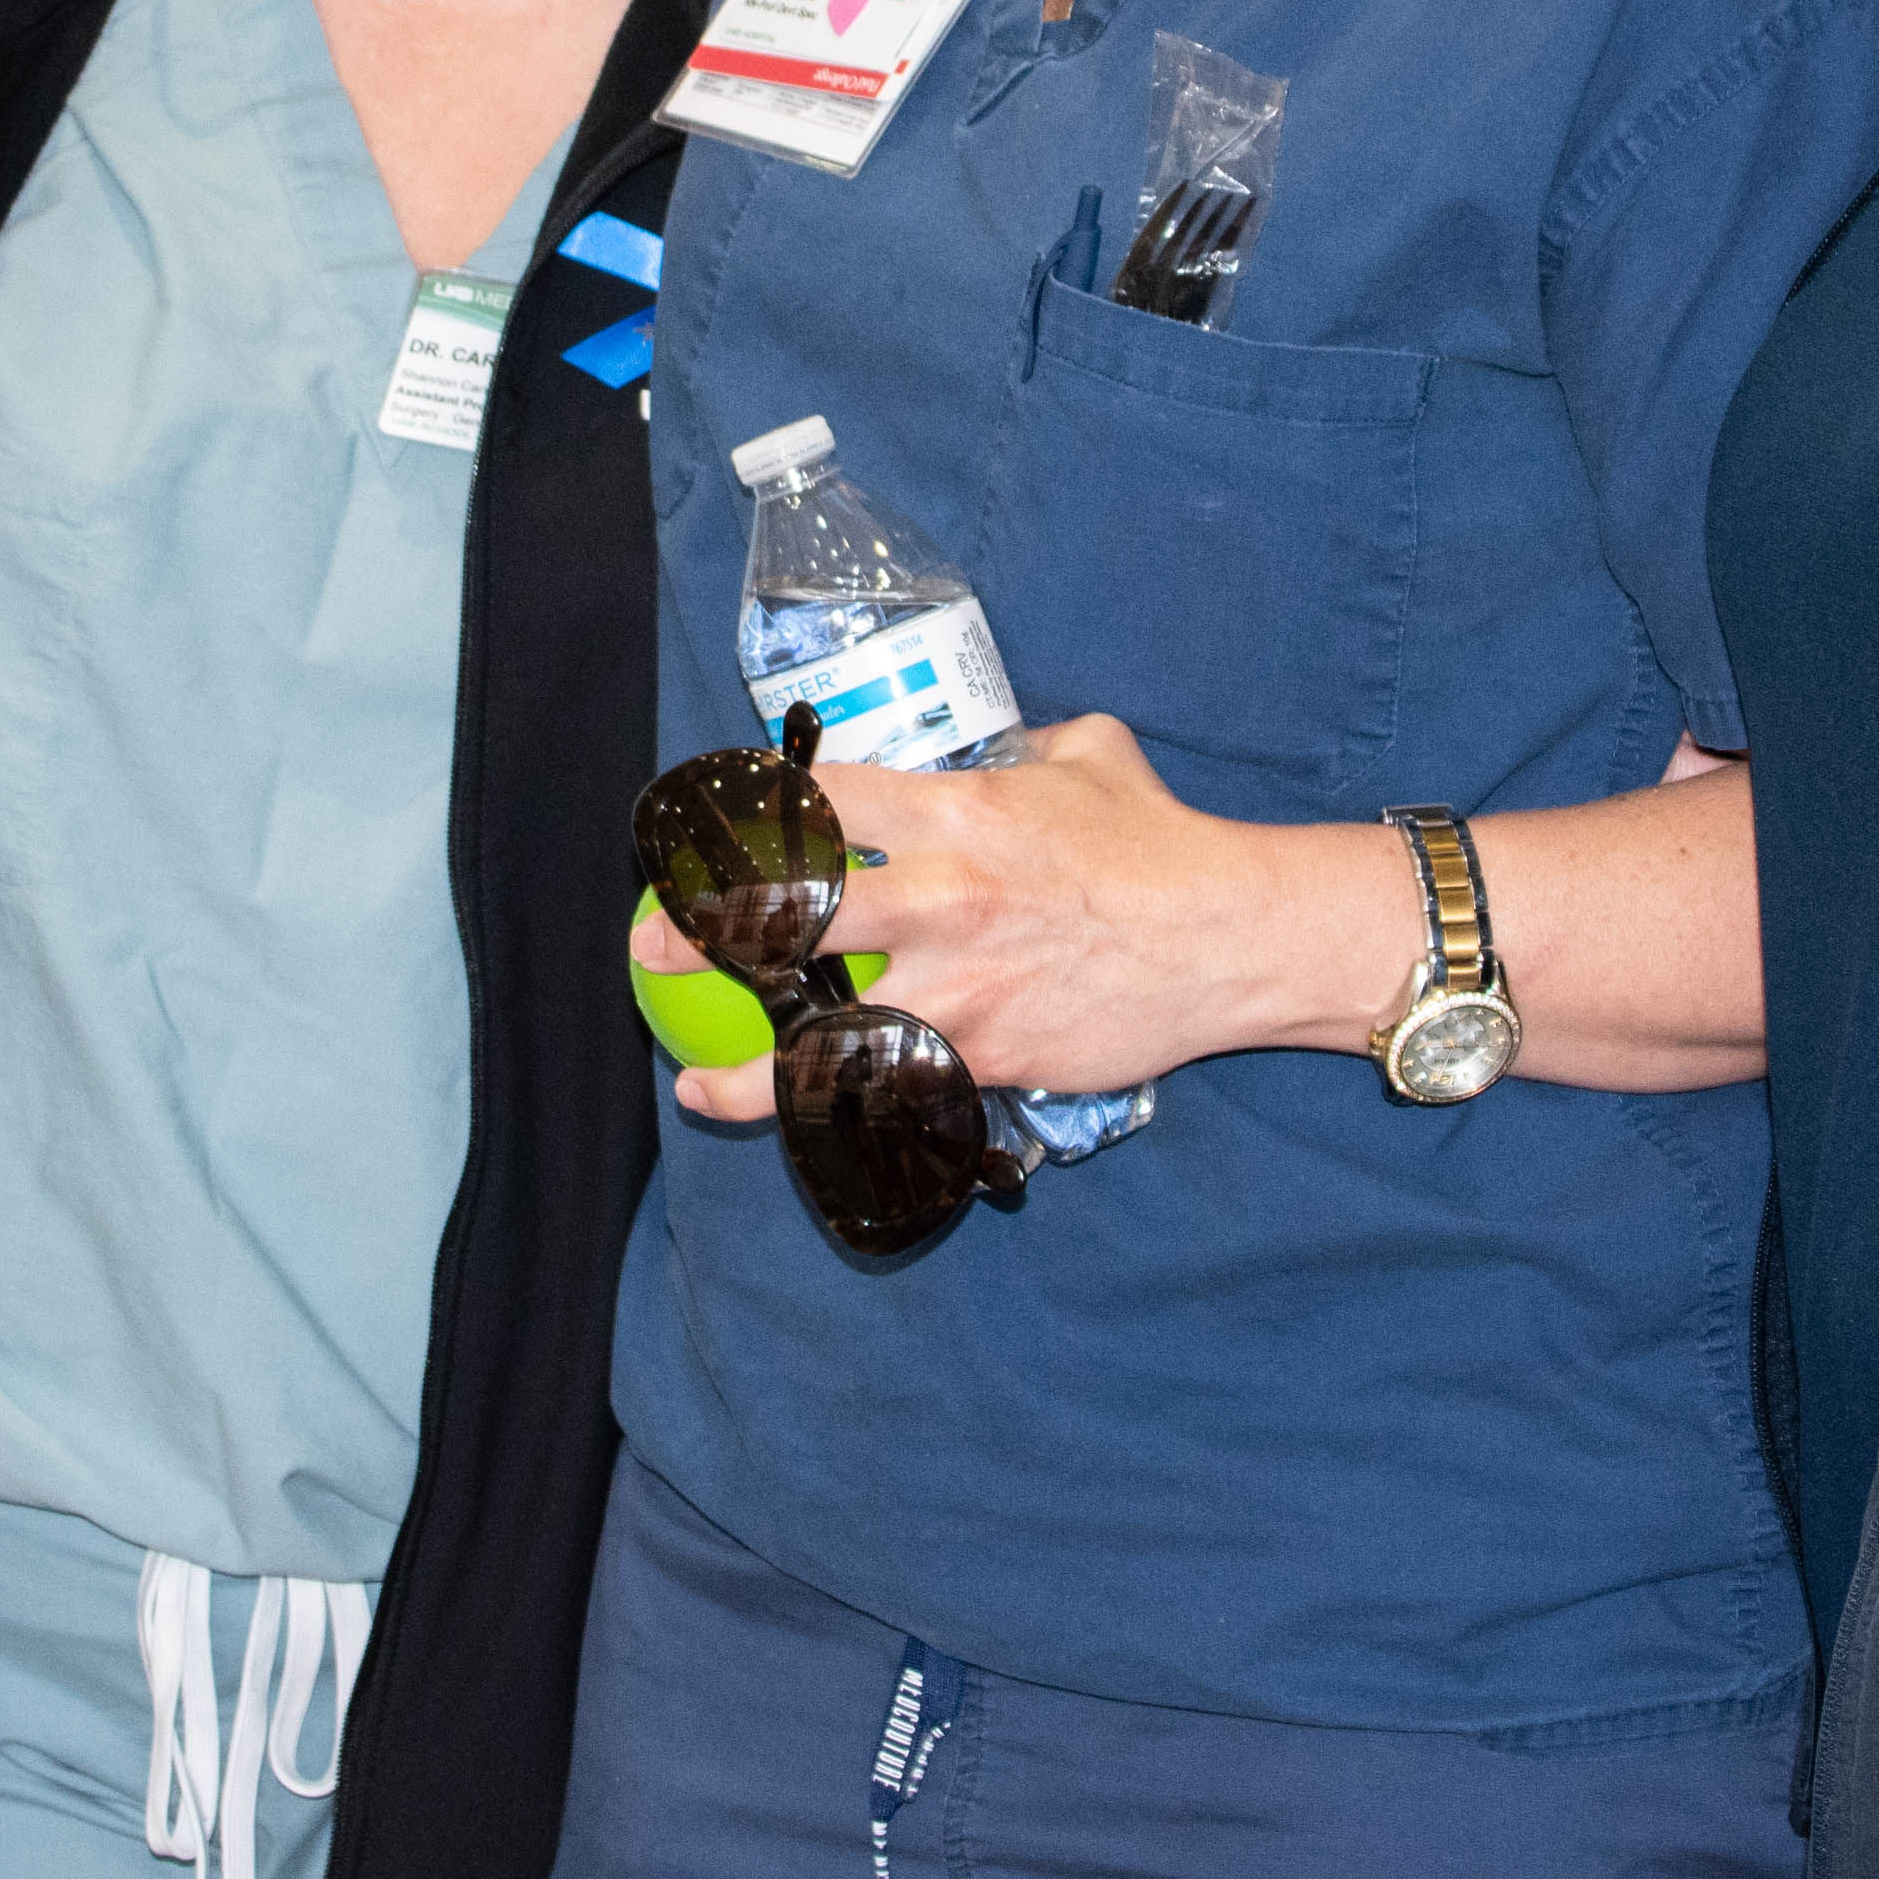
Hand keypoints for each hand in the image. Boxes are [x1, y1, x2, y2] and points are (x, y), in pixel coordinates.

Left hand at [632, 713, 1402, 1117]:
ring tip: (696, 1082)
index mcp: (957, 811)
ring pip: (828, 1034)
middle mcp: (944, 898)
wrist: (1228, 938)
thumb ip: (1019, 748)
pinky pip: (899, 1092)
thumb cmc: (1159, 840)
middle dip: (702, 931)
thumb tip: (991, 746)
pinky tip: (808, 1131)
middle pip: (788, 915)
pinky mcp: (990, 1056)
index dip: (748, 811)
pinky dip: (848, 1117)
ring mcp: (963, 987)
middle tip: (649, 946)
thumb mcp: (1086, 756)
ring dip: (751, 1070)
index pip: (819, 803)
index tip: (705, 828)